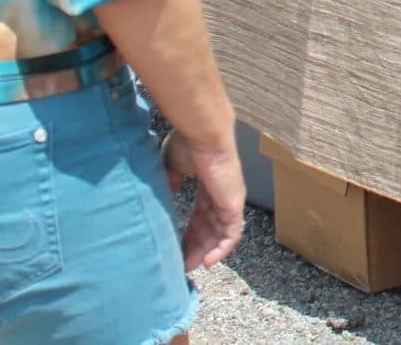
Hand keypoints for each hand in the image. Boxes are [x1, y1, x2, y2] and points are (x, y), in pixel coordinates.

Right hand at [166, 135, 245, 270]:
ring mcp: (229, 201)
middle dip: (195, 246)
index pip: (201, 215)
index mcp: (208, 186)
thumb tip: (166, 195)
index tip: (175, 246)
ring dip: (205, 251)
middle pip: (210, 228)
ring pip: (220, 234)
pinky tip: (207, 261)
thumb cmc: (188, 144)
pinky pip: (231, 234)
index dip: (189, 232)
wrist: (204, 135)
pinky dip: (221, 249)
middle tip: (181, 264)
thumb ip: (171, 182)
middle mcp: (221, 195)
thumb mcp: (172, 167)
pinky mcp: (234, 205)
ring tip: (189, 266)